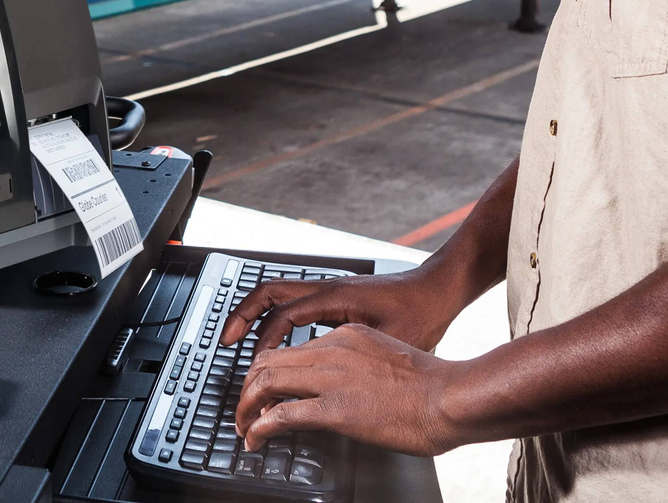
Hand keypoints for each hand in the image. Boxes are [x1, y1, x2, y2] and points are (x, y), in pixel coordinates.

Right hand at [218, 266, 464, 353]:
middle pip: (269, 292)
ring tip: (241, 338)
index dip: (265, 343)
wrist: (441, 288)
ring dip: (257, 314)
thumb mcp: (388, 341)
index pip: (283, 316)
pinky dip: (278, 316)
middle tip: (226, 341)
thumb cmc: (423, 312)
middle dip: (243, 316)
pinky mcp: (338, 296)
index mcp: (336, 297)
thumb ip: (353, 359)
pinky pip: (295, 301)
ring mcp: (331, 289)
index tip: (256, 369)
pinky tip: (279, 338)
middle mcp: (328, 288)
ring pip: (280, 293)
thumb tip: (323, 380)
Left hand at [233, 324, 461, 455]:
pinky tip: (255, 439)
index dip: (268, 370)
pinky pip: (282, 415)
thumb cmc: (431, 385)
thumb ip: (357, 363)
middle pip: (268, 361)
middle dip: (248, 388)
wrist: (450, 397)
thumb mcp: (385, 358)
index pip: (291, 348)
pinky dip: (260, 427)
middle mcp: (331, 350)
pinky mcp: (335, 408)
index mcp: (345, 336)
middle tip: (244, 410)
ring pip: (267, 383)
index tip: (264, 389)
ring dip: (246, 408)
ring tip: (243, 427)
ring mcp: (331, 378)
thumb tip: (343, 385)